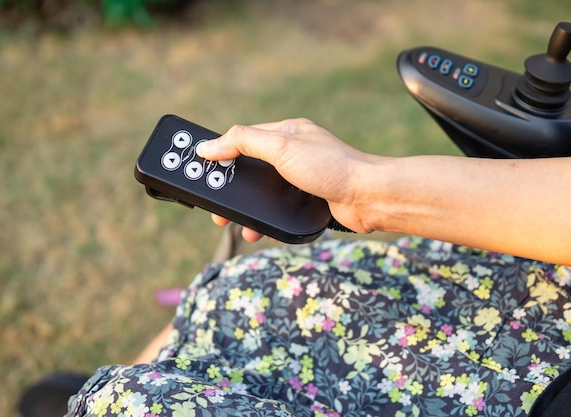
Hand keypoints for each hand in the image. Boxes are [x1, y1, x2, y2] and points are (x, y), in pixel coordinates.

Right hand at [197, 118, 378, 240]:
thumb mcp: (281, 147)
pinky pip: (278, 209)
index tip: (201, 170)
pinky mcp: (309, 199)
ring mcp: (301, 178)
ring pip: (264, 193)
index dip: (221, 155)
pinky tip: (260, 229)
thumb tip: (208, 145)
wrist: (368, 197)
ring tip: (236, 225)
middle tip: (215, 207)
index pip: (243, 139)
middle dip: (231, 188)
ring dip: (247, 209)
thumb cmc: (330, 168)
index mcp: (286, 132)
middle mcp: (293, 153)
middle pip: (250, 170)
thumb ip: (243, 143)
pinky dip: (266, 219)